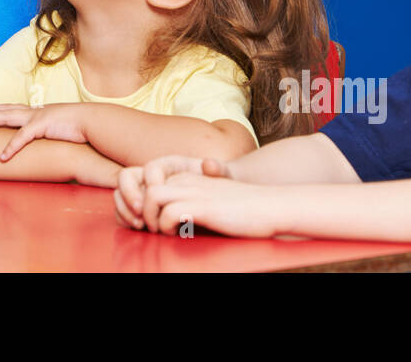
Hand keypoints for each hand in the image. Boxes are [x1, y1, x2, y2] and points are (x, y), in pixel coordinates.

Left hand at [0, 103, 88, 160]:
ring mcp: (37, 117)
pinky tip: (2, 157)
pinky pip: (22, 137)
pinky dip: (11, 147)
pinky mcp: (42, 126)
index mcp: (38, 112)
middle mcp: (35, 111)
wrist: (94, 121)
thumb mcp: (61, 130)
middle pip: (4, 109)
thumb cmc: (80, 127)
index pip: (13, 109)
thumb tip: (48, 145)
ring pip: (6, 117)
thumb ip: (51, 136)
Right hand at [115, 155, 228, 229]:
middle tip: (141, 212)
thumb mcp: (223, 176)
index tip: (154, 196)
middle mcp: (152, 175)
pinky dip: (125, 217)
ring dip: (124, 209)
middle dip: (129, 194)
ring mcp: (143, 190)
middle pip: (126, 176)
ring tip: (139, 224)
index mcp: (169, 165)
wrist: (216, 197)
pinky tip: (138, 227)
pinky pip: (123, 209)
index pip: (151, 168)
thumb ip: (219, 170)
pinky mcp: (141, 206)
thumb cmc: (219, 185)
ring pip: (120, 193)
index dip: (150, 182)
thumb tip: (209, 164)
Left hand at [138, 170, 272, 236]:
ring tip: (161, 231)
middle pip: (144, 186)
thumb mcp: (209, 201)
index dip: (142, 201)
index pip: (148, 181)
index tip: (148, 220)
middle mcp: (187, 180)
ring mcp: (194, 191)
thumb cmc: (242, 209)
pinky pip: (168, 212)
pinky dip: (166, 226)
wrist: (271, 206)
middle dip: (140, 209)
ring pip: (150, 196)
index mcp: (187, 176)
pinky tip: (179, 234)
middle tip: (149, 228)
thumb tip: (169, 220)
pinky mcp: (203, 206)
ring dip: (150, 217)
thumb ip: (188, 204)